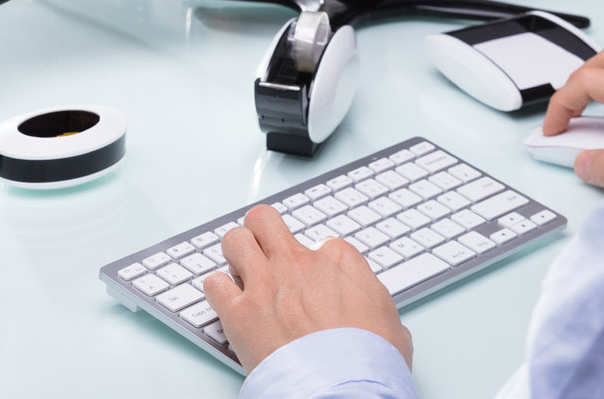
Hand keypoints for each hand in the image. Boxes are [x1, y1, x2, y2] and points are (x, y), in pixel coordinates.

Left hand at [201, 204, 412, 372]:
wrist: (347, 387)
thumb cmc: (371, 361)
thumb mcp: (391, 320)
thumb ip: (370, 296)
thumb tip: (365, 298)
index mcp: (339, 259)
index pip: (317, 241)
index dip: (313, 262)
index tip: (312, 280)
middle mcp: (298, 263)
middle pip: (264, 221)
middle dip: (261, 233)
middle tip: (263, 251)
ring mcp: (265, 284)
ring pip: (234, 240)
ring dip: (235, 255)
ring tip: (240, 272)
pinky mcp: (239, 312)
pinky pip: (213, 284)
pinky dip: (216, 291)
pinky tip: (226, 301)